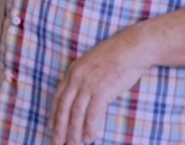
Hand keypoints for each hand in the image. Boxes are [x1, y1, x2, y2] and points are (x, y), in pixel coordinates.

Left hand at [50, 28, 149, 144]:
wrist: (131, 49)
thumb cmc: (116, 55)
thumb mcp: (92, 62)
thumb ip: (84, 76)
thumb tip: (82, 91)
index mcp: (73, 71)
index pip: (59, 96)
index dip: (55, 113)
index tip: (52, 127)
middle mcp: (77, 78)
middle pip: (64, 108)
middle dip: (60, 128)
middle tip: (57, 142)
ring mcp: (88, 85)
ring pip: (76, 113)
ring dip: (74, 132)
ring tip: (73, 144)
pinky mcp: (102, 91)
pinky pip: (92, 114)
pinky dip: (90, 128)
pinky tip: (89, 138)